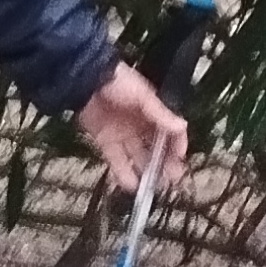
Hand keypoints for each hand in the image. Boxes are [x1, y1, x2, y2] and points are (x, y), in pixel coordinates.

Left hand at [77, 61, 189, 196]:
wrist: (84, 80)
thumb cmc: (115, 79)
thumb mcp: (143, 95)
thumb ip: (160, 114)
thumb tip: (181, 126)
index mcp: (152, 111)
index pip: (170, 131)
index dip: (176, 145)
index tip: (179, 159)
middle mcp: (138, 124)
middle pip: (155, 148)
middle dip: (164, 163)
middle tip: (170, 178)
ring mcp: (122, 133)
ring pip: (137, 157)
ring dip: (145, 171)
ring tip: (153, 186)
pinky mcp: (105, 140)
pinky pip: (116, 160)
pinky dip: (123, 173)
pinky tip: (131, 184)